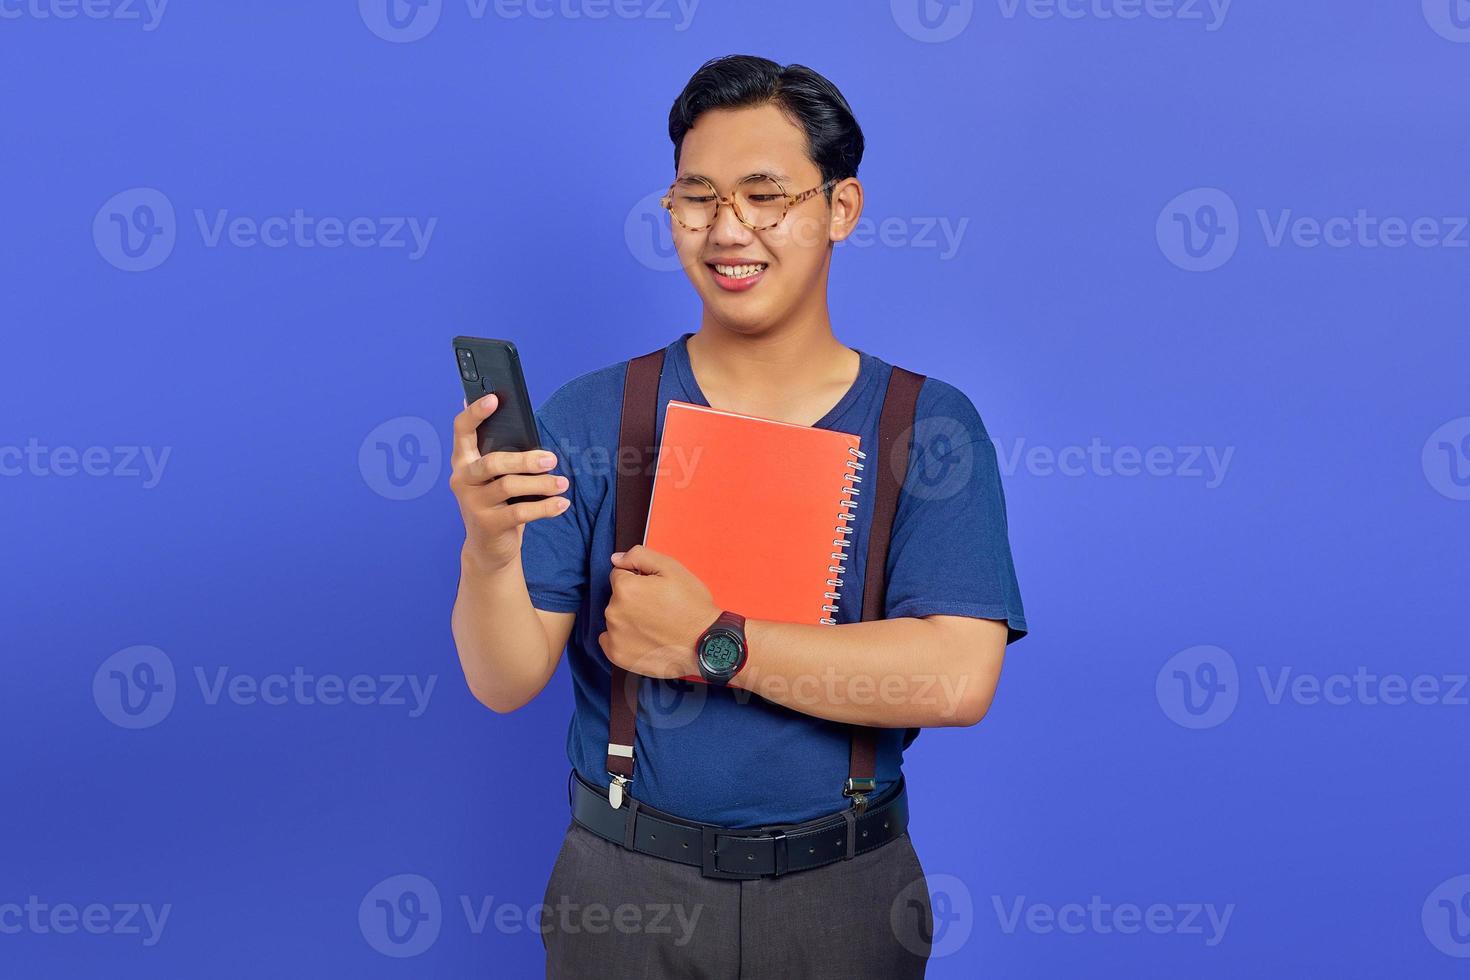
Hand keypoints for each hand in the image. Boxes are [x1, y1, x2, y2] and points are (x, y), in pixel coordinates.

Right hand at [448, 392, 570, 574]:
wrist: (489, 548)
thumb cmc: (499, 503)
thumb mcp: (498, 477)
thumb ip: (505, 455)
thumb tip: (528, 430)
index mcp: (463, 460)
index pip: (462, 429)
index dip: (475, 412)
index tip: (494, 398)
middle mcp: (462, 479)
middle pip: (492, 461)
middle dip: (525, 459)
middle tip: (552, 459)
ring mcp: (472, 503)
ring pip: (509, 486)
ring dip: (541, 484)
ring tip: (562, 483)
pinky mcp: (487, 525)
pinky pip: (520, 513)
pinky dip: (545, 507)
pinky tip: (562, 504)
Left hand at [599, 546, 719, 679]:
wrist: (704, 644)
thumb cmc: (692, 607)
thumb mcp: (672, 569)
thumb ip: (639, 556)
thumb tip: (616, 559)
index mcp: (625, 588)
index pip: (619, 575)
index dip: (639, 580)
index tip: (655, 591)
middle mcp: (614, 612)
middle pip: (617, 597)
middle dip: (633, 599)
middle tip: (659, 608)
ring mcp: (614, 636)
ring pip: (616, 618)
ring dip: (629, 619)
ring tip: (655, 626)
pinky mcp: (617, 655)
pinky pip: (609, 640)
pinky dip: (622, 638)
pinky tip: (643, 639)